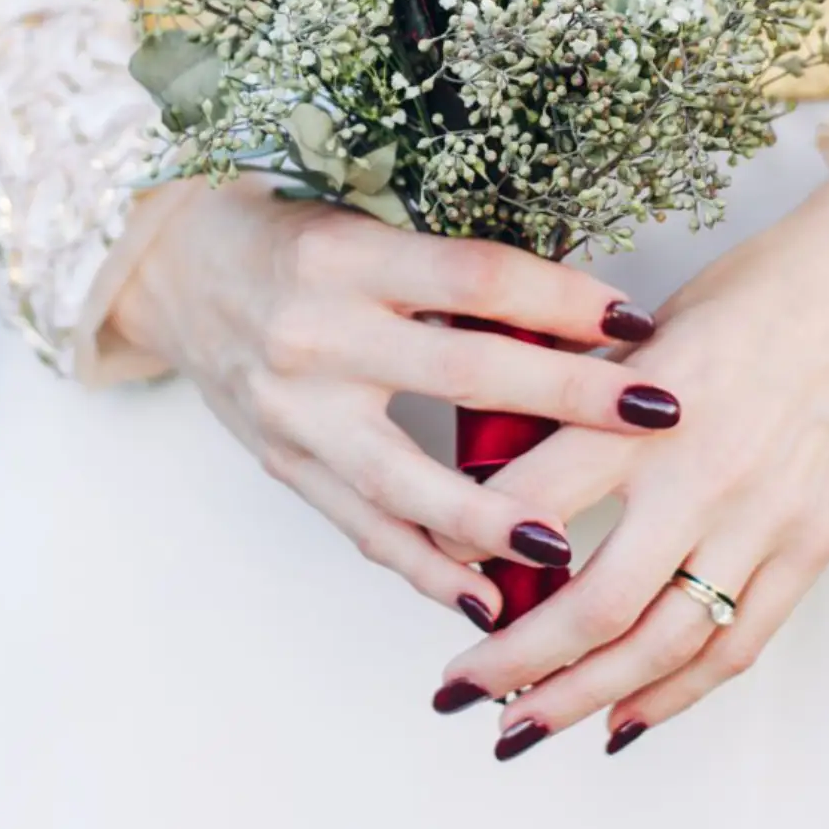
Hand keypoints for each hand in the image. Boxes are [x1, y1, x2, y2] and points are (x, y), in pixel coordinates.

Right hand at [108, 176, 684, 624]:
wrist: (173, 268)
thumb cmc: (290, 237)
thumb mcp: (367, 227)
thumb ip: (450, 275)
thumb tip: (576, 321)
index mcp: (349, 258)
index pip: (477, 278)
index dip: (562, 299)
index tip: (639, 318)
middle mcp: (317, 334)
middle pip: (463, 371)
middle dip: (568, 398)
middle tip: (655, 415)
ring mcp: (295, 411)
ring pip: (406, 480)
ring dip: (493, 519)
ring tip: (567, 547)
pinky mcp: (282, 464)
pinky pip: (362, 529)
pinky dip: (425, 569)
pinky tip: (486, 601)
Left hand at [428, 170, 828, 752]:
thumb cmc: (760, 290)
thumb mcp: (651, 323)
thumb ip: (584, 393)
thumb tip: (504, 444)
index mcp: (646, 409)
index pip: (531, 497)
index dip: (466, 545)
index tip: (426, 572)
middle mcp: (700, 476)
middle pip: (589, 603)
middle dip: (511, 661)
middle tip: (456, 689)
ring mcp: (761, 522)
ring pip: (658, 646)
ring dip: (581, 698)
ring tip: (521, 728)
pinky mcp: (808, 550)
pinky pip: (733, 647)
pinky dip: (673, 697)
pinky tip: (621, 721)